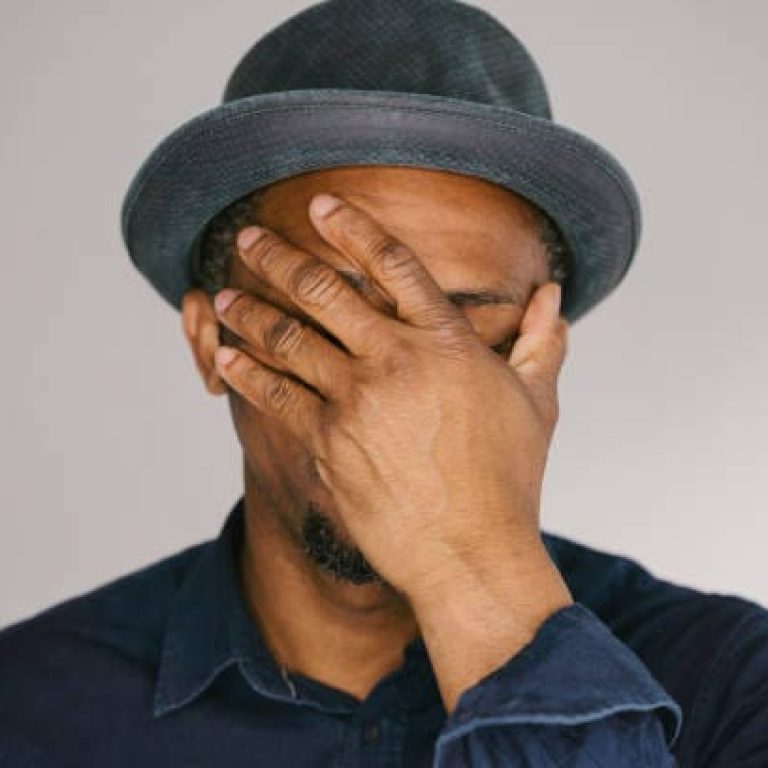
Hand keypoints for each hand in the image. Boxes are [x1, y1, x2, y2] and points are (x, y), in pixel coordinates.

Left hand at [212, 193, 568, 600]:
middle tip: (247, 237)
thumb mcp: (536, 404)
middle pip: (322, 290)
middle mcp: (394, 361)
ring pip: (288, 338)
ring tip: (224, 297)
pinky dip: (246, 371)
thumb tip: (554, 297)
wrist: (469, 553)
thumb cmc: (507, 479)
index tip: (320, 205)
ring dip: (250, 311)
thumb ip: (541, 342)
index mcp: (445, 343)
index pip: (393, 264)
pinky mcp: (325, 443)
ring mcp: (354, 402)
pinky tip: (227, 357)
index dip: (353, 227)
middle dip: (278, 256)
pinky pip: (275, 396)